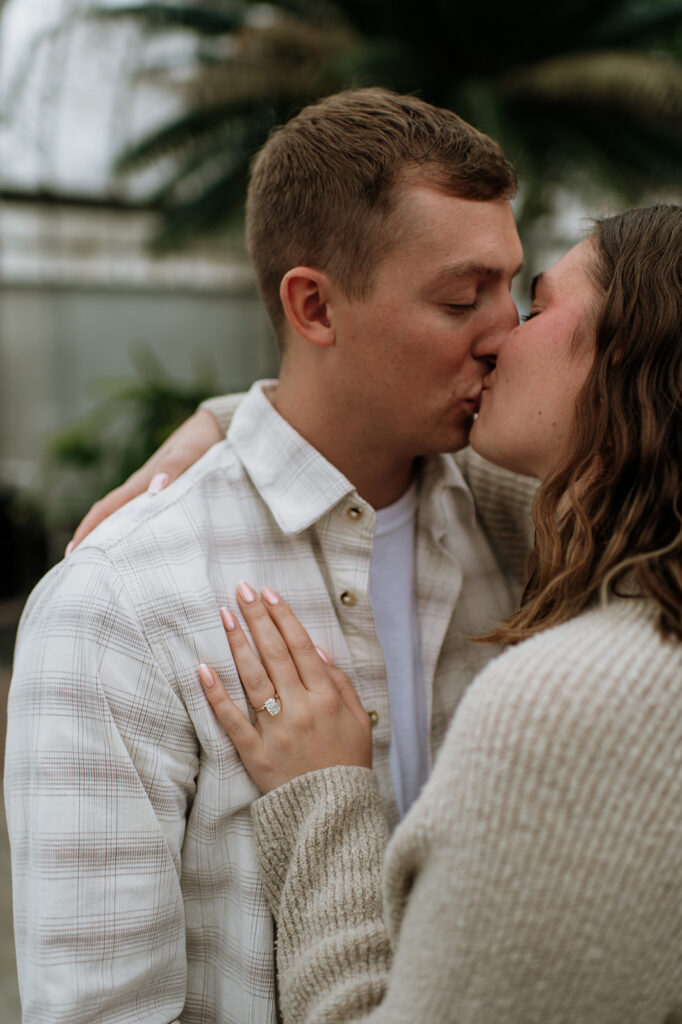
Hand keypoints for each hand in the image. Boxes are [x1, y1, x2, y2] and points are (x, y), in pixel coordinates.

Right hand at [65, 408, 220, 554]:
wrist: (220, 427)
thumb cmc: (203, 441)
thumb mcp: (189, 453)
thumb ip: (173, 468)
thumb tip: (154, 489)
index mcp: (141, 483)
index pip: (106, 508)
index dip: (87, 528)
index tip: (72, 553)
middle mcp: (143, 489)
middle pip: (111, 517)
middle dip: (94, 541)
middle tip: (85, 571)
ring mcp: (154, 493)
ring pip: (128, 519)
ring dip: (115, 539)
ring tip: (110, 569)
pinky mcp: (171, 496)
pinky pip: (149, 519)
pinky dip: (139, 534)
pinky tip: (145, 549)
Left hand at [198, 583, 372, 792]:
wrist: (333, 814)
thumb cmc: (348, 763)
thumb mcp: (359, 721)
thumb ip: (340, 684)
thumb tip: (318, 651)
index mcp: (327, 698)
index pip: (302, 648)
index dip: (284, 618)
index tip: (270, 594)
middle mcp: (300, 709)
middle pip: (275, 654)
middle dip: (258, 618)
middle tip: (242, 590)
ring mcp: (276, 730)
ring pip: (253, 679)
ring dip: (238, 644)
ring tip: (226, 616)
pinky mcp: (255, 753)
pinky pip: (231, 720)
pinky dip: (216, 695)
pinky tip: (202, 669)